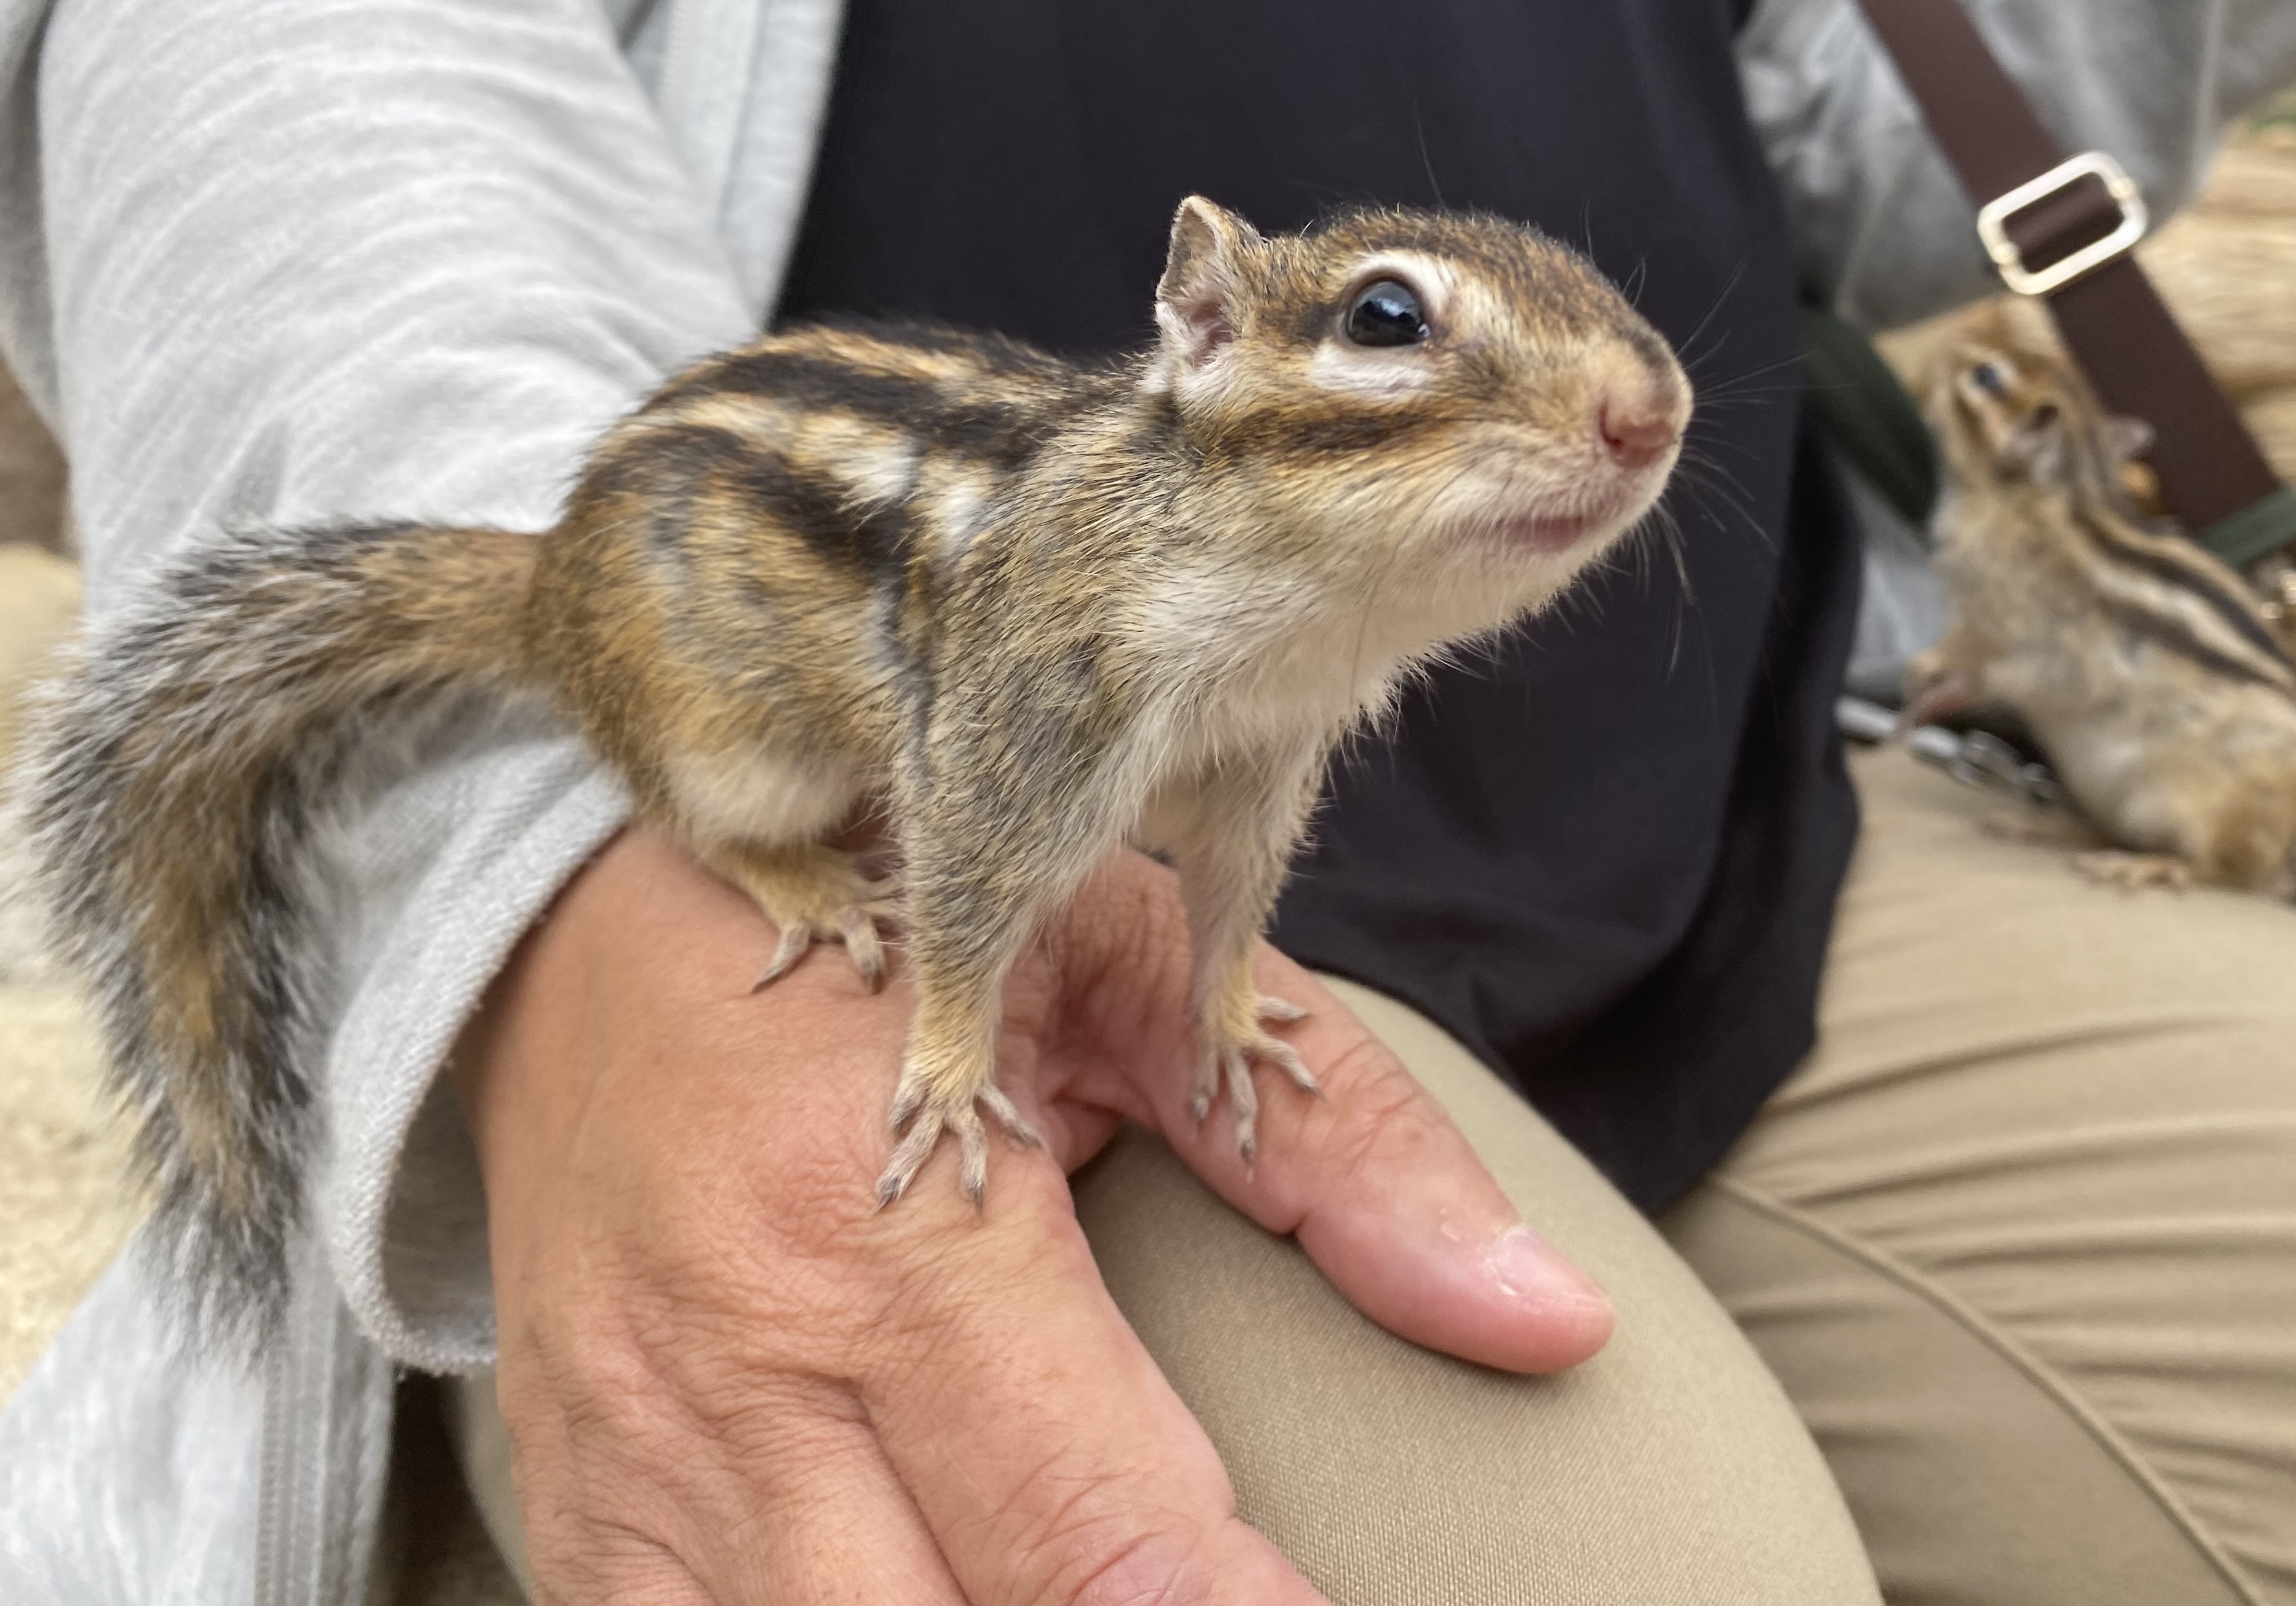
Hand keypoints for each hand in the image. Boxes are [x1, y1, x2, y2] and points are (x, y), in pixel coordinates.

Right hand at [452, 826, 1613, 1603]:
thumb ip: (1339, 1154)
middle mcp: (747, 1374)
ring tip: (1107, 1602)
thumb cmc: (892, 927)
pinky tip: (943, 1593)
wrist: (577, 932)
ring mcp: (638, 1468)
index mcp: (892, 1229)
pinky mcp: (578, 1513)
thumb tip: (1547, 1318)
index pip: (1099, 1531)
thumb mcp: (1130, 973)